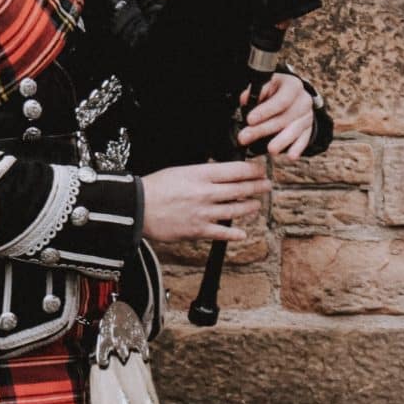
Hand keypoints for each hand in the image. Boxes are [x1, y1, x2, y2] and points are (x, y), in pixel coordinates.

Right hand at [141, 158, 269, 243]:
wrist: (137, 207)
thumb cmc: (155, 187)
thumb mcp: (180, 171)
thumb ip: (202, 173)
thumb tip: (220, 173)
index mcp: (201, 174)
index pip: (236, 170)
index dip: (253, 170)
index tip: (260, 169)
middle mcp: (206, 192)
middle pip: (240, 188)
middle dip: (257, 186)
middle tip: (267, 185)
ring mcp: (203, 212)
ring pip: (235, 209)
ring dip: (250, 206)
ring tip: (256, 205)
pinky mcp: (198, 230)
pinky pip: (222, 233)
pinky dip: (234, 234)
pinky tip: (242, 233)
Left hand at [240, 71, 314, 158]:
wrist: (292, 96)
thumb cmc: (273, 91)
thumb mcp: (264, 86)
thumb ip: (254, 92)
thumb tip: (244, 100)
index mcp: (292, 85)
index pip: (281, 100)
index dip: (265, 111)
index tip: (249, 120)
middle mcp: (303, 99)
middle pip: (285, 117)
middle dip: (263, 129)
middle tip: (245, 137)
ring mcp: (307, 115)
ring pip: (295, 129)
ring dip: (281, 141)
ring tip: (270, 150)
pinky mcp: (309, 128)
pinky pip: (304, 139)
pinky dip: (297, 148)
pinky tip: (291, 156)